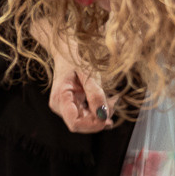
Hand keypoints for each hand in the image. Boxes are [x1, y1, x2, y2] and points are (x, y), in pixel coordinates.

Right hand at [34, 17, 109, 133]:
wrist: (66, 50)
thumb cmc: (75, 58)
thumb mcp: (88, 73)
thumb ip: (96, 94)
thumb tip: (103, 115)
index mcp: (60, 98)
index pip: (75, 124)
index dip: (92, 125)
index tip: (108, 119)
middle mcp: (60, 106)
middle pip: (82, 124)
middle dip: (100, 117)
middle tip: (114, 101)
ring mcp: (66, 107)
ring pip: (87, 120)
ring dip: (102, 112)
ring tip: (112, 98)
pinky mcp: (73, 105)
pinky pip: (88, 114)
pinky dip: (99, 108)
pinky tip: (107, 99)